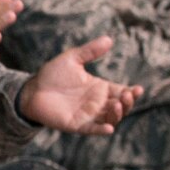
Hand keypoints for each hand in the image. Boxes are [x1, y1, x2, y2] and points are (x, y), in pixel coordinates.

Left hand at [18, 36, 141, 135]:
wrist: (31, 89)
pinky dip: (101, 130)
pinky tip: (109, 128)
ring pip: (110, 118)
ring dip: (117, 114)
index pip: (122, 92)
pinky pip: (92, 130)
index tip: (138, 89)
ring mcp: (87, 115)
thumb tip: (109, 39)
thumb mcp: (72, 59)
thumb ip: (90, 51)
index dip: (132, 93)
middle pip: (120, 106)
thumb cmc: (52, 75)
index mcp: (99, 88)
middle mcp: (97, 103)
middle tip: (127, 95)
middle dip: (127, 102)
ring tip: (117, 103)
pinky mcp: (76, 125)